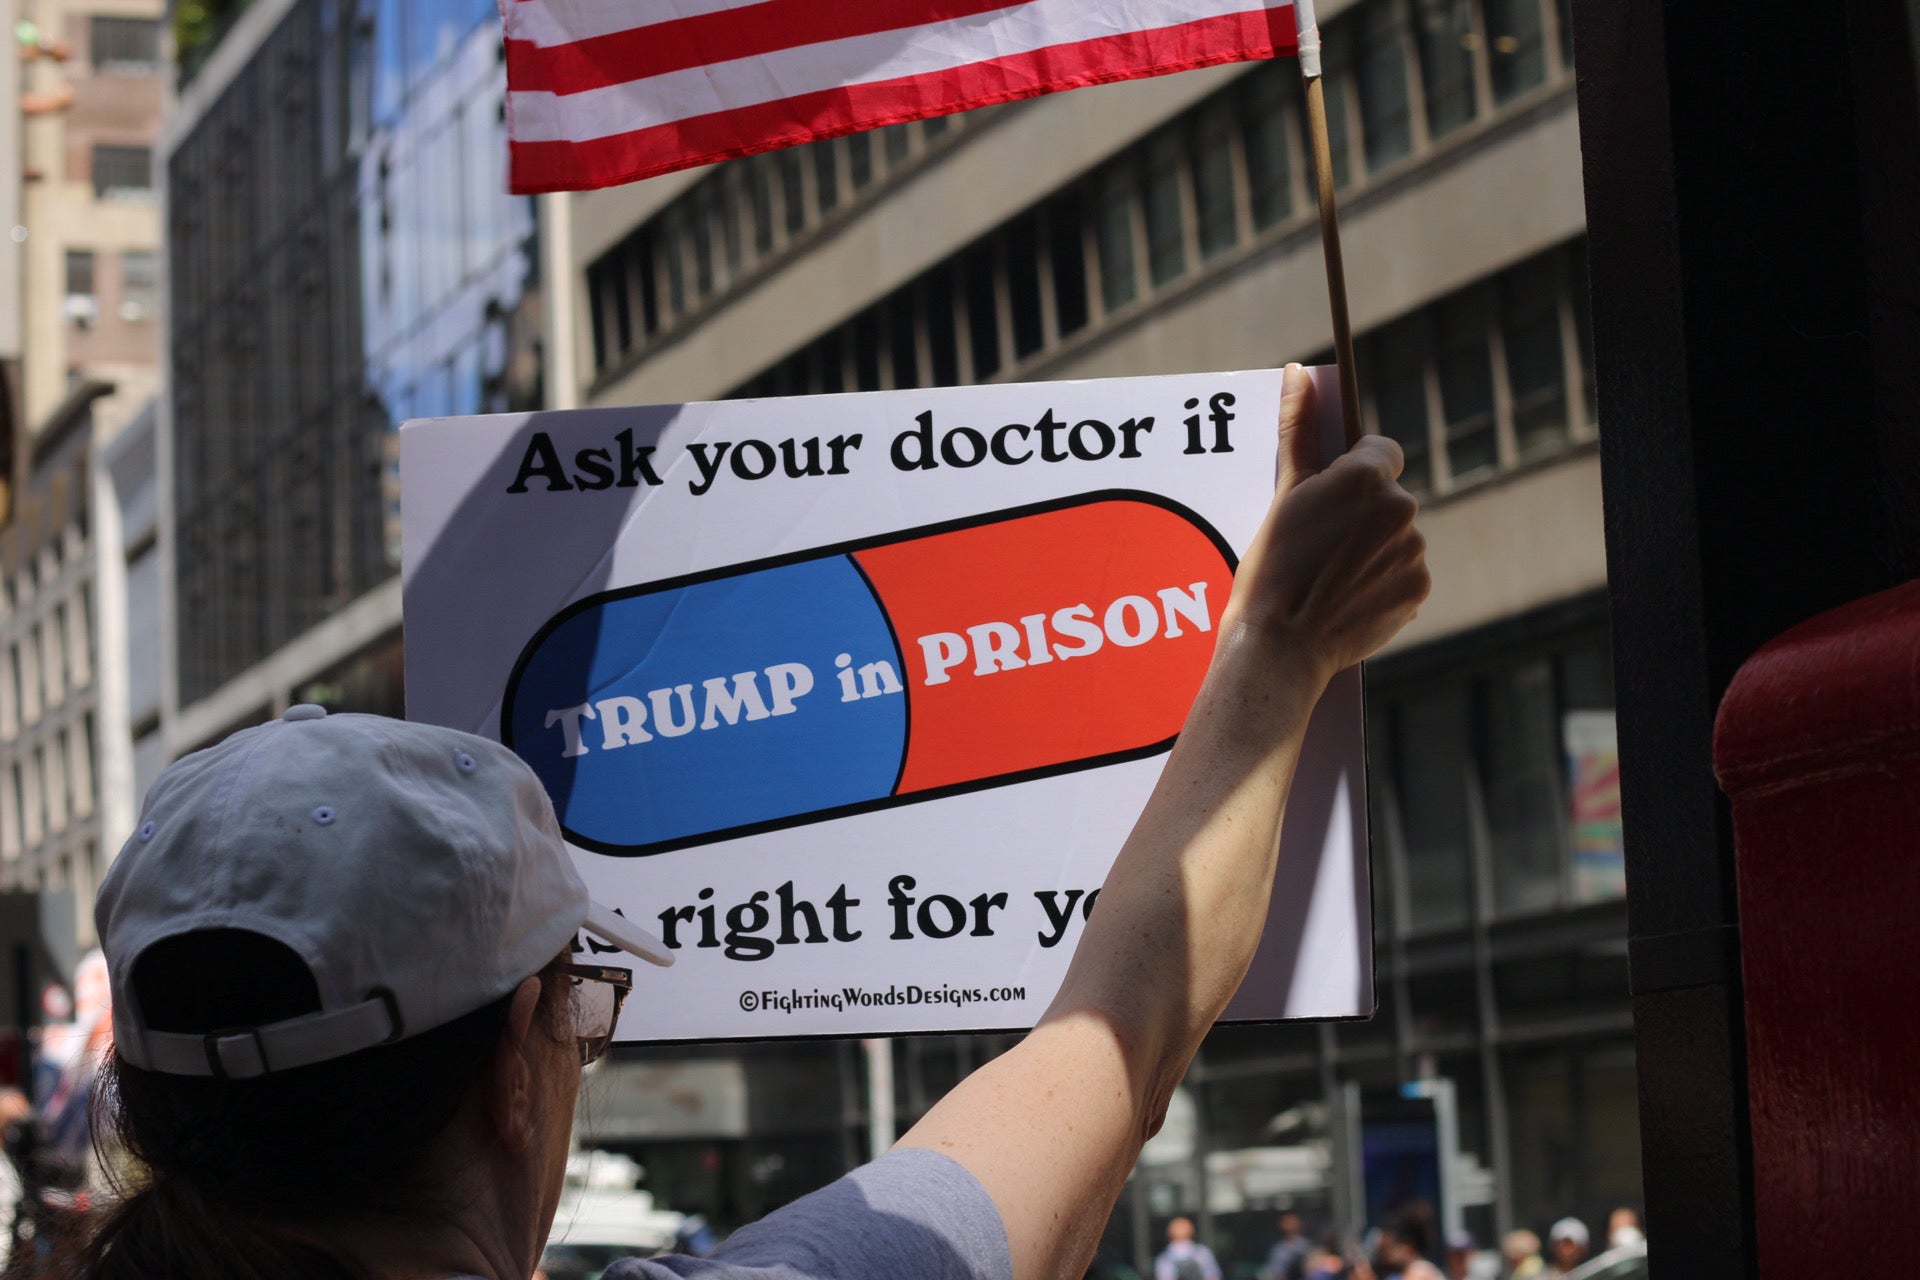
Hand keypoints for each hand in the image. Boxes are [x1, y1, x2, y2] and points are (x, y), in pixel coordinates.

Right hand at [1222, 364, 1429, 681]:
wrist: (1280, 646)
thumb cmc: (1271, 569)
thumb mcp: (1282, 494)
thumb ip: (1297, 429)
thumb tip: (1298, 373)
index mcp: (1365, 477)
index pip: (1381, 451)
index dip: (1353, 473)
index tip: (1328, 500)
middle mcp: (1400, 509)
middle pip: (1388, 497)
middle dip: (1361, 515)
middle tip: (1318, 545)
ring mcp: (1413, 551)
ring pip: (1396, 536)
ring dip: (1372, 549)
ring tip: (1328, 576)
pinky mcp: (1419, 590)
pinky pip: (1403, 574)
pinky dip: (1382, 583)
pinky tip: (1347, 597)